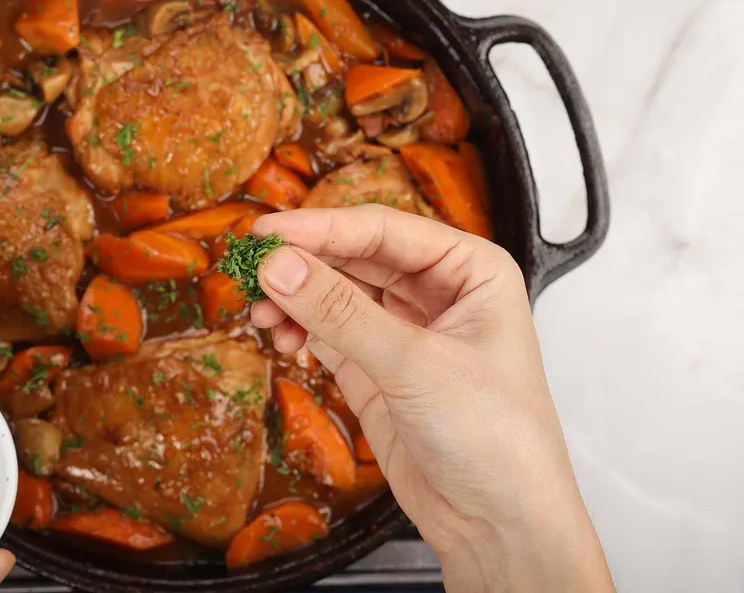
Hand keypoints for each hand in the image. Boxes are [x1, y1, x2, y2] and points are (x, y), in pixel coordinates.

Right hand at [249, 206, 613, 592]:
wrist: (500, 525)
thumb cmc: (495, 438)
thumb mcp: (414, 364)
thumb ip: (340, 311)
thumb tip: (278, 265)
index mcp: (470, 269)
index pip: (383, 230)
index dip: (321, 227)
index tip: (267, 231)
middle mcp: (439, 292)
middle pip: (355, 256)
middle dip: (303, 263)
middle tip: (251, 268)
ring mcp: (406, 331)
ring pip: (337, 293)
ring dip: (296, 298)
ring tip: (261, 313)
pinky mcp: (378, 368)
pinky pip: (329, 332)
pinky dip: (301, 330)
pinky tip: (282, 337)